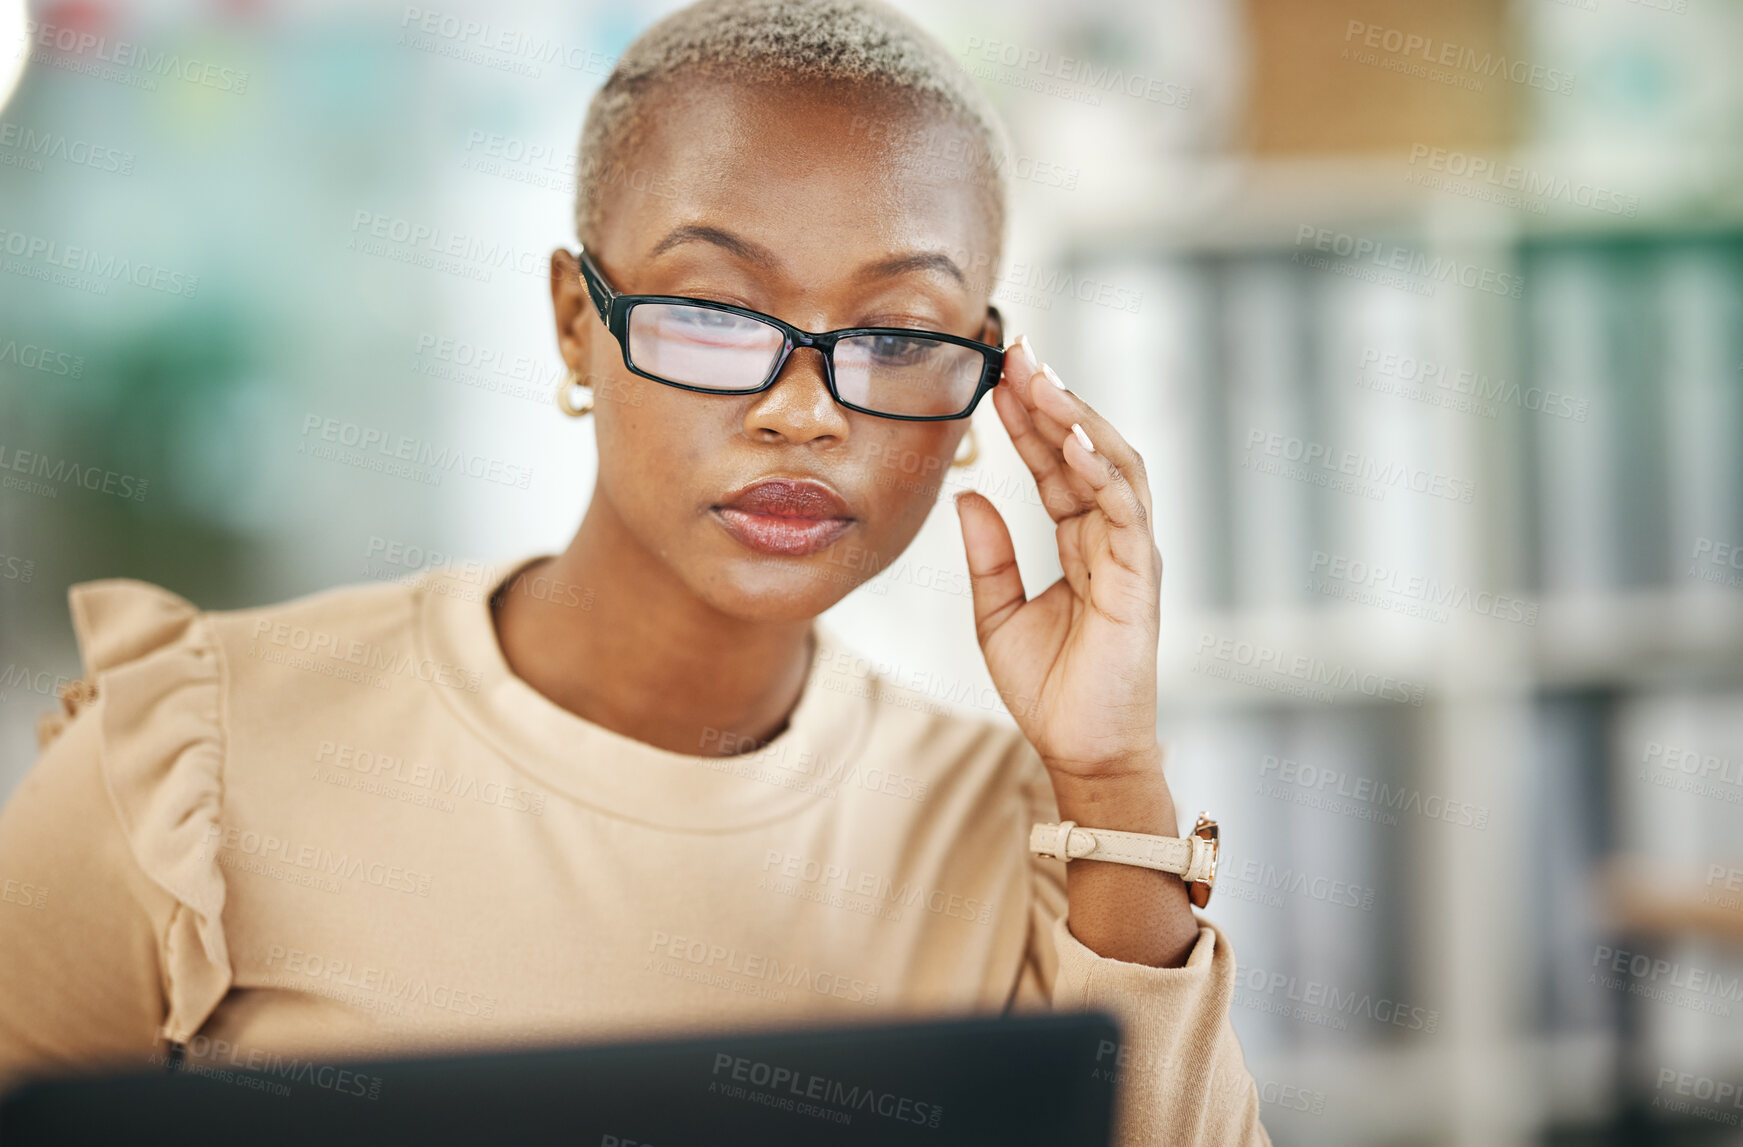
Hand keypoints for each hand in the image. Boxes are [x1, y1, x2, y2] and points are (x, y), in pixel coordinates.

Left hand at [953, 335, 1163, 785]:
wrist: (1079, 750)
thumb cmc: (1050, 689)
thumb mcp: (997, 612)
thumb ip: (987, 553)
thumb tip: (966, 495)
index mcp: (1081, 540)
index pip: (1054, 462)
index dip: (1029, 417)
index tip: (999, 371)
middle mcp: (1111, 537)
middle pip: (1086, 449)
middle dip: (1054, 398)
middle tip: (1019, 351)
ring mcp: (1130, 553)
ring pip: (1112, 465)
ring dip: (1078, 419)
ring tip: (1042, 380)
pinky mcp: (1139, 578)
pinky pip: (1124, 510)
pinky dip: (1100, 470)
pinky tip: (1072, 438)